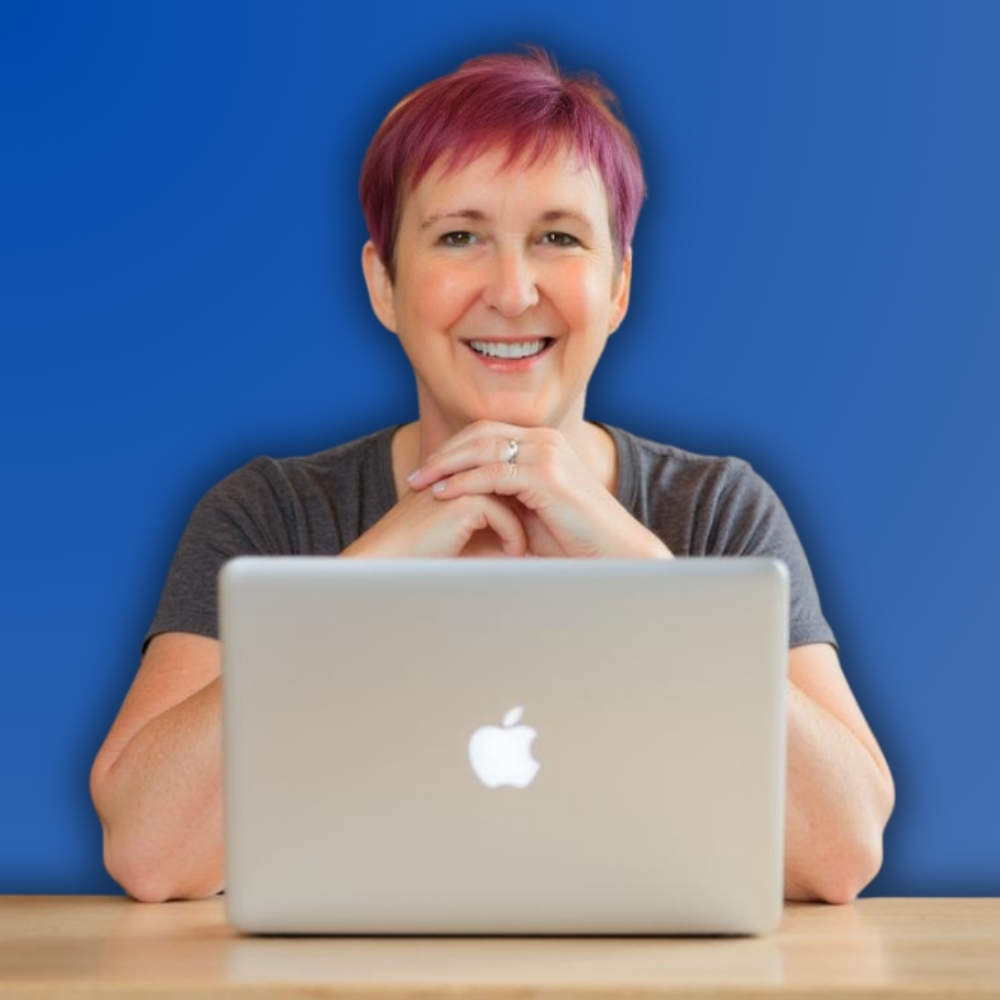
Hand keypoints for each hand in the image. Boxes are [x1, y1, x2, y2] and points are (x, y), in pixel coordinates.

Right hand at [340, 484, 527, 557]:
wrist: (389, 561)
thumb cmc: (425, 553)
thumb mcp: (466, 534)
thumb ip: (495, 524)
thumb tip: (533, 536)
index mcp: (459, 471)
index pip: (508, 474)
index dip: (527, 497)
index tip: (542, 523)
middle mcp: (461, 469)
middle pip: (516, 480)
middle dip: (533, 507)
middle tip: (547, 532)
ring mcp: (462, 480)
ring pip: (514, 496)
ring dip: (526, 523)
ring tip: (530, 547)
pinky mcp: (463, 499)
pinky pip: (505, 516)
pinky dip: (513, 537)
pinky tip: (514, 554)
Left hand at [405, 421, 672, 558]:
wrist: (613, 552)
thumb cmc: (574, 539)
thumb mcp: (531, 509)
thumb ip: (504, 495)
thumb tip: (464, 501)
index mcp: (543, 442)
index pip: (486, 432)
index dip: (452, 448)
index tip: (426, 471)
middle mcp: (545, 440)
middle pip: (480, 434)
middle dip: (443, 454)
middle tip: (414, 476)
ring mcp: (547, 454)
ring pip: (483, 449)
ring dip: (446, 465)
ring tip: (420, 484)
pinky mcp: (546, 476)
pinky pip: (493, 474)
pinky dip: (464, 483)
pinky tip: (444, 495)